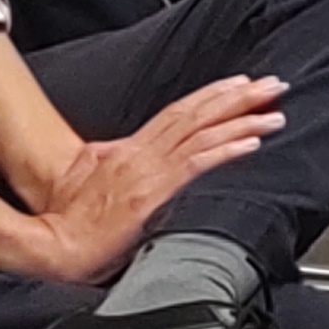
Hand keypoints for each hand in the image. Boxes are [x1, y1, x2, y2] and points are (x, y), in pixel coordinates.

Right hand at [28, 78, 288, 283]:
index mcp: (131, 150)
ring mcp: (149, 172)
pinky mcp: (152, 195)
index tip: (242, 84)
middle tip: (273, 84)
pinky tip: (249, 144)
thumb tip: (140, 159)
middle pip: (197, 114)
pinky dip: (224, 150)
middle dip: (238, 97)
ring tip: (273, 110)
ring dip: (242, 120)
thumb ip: (124, 165)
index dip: (212, 96)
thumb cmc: (72, 220)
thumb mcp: (97, 179)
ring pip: (202, 133)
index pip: (180, 112)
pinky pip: (196, 165)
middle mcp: (143, 154)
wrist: (55, 243)